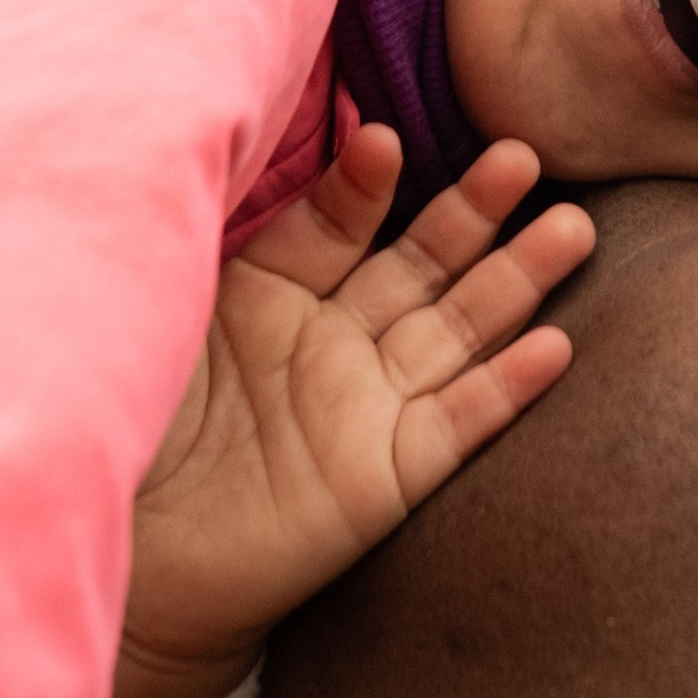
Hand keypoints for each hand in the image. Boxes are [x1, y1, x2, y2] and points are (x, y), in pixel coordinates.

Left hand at [112, 129, 593, 697]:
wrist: (123, 555)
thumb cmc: (123, 420)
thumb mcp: (177, 309)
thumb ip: (236, 242)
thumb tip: (264, 147)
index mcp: (273, 291)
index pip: (338, 222)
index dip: (363, 185)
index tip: (387, 142)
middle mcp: (331, 339)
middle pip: (419, 264)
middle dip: (473, 211)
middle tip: (525, 155)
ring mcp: (365, 406)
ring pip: (456, 328)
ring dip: (516, 281)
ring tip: (574, 228)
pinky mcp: (386, 476)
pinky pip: (457, 422)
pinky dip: (505, 387)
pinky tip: (556, 346)